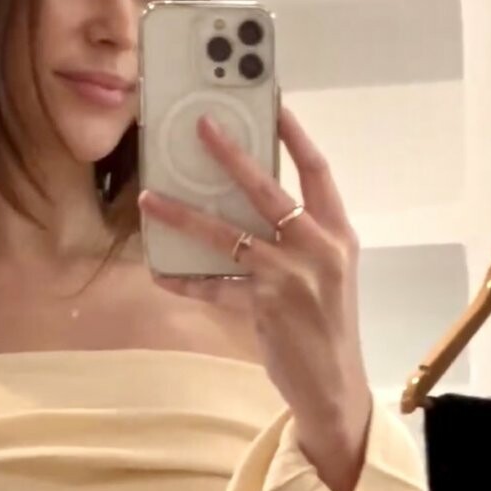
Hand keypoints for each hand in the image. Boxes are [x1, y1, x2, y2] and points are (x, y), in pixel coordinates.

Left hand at [138, 107, 372, 490]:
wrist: (335, 386)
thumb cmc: (328, 329)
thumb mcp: (328, 276)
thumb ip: (302, 240)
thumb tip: (253, 209)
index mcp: (339, 235)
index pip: (318, 172)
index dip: (295, 136)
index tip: (273, 103)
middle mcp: (319, 250)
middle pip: (269, 189)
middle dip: (232, 154)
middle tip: (201, 126)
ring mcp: (292, 278)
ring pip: (229, 235)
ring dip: (185, 215)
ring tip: (151, 199)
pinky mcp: (266, 308)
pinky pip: (215, 288)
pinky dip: (186, 282)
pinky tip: (162, 273)